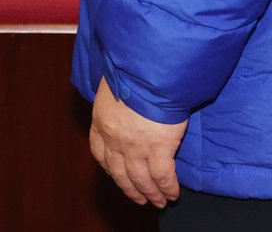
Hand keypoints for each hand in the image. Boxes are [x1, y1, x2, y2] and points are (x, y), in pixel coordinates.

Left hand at [90, 79, 185, 207]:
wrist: (149, 71)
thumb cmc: (132, 70)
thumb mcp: (114, 83)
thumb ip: (116, 99)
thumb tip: (125, 100)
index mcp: (102, 121)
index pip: (99, 152)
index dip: (108, 166)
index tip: (114, 173)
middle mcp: (115, 139)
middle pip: (120, 172)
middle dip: (130, 188)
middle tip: (139, 198)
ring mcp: (135, 147)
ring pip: (141, 179)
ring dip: (150, 193)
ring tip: (158, 201)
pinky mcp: (158, 149)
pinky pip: (163, 177)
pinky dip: (168, 188)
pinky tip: (172, 193)